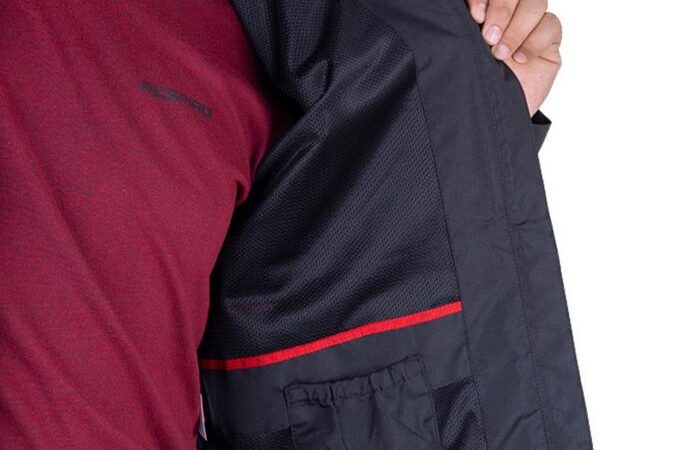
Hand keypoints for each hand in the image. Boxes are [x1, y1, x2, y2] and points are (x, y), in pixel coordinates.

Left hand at [466, 0, 561, 115]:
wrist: (497, 114)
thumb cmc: (477, 84)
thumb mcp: (467, 55)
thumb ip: (468, 29)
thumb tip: (467, 11)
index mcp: (486, 11)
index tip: (475, 16)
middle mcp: (509, 14)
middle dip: (502, 10)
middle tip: (489, 37)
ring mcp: (531, 24)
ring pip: (535, 4)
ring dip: (517, 28)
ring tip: (501, 54)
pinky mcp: (549, 39)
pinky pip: (551, 24)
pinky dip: (535, 41)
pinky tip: (520, 59)